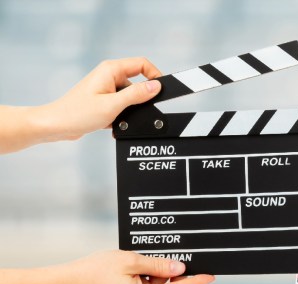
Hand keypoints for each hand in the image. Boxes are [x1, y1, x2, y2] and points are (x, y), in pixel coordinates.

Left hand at [0, 57, 162, 152]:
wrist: (56, 126)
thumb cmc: (77, 113)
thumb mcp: (113, 105)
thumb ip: (136, 95)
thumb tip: (156, 86)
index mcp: (111, 70)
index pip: (142, 64)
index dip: (155, 75)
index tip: (161, 91)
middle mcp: (109, 75)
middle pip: (138, 80)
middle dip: (143, 96)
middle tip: (142, 109)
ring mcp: (106, 88)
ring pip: (131, 95)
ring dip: (131, 108)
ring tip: (121, 118)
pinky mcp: (104, 99)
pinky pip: (122, 104)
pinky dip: (122, 114)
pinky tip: (114, 123)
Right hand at [0, 250, 214, 283]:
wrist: (72, 280)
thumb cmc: (97, 269)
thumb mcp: (131, 261)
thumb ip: (159, 265)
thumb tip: (181, 269)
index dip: (196, 281)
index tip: (212, 275)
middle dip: (178, 272)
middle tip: (188, 254)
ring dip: (162, 272)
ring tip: (153, 256)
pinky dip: (153, 274)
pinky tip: (147, 262)